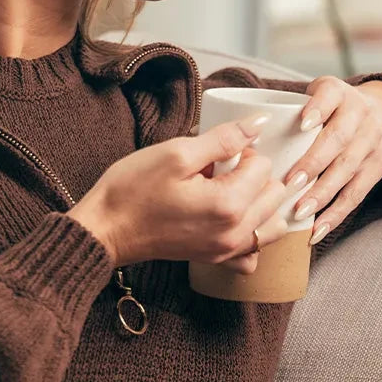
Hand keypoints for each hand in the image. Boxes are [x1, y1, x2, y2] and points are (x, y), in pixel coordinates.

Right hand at [67, 116, 289, 270]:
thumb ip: (223, 139)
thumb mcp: (176, 153)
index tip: (215, 152)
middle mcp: (235, 233)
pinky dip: (252, 232)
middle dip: (253, 175)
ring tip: (228, 190)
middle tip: (219, 169)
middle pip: (274, 194)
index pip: (264, 166)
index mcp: (228, 204)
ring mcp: (227, 251)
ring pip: (272, 223)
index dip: (242, 150)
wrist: (106, 229)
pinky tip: (231, 218)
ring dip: (259, 202)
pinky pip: (254, 250)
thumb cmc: (133, 190)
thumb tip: (258, 123)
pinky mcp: (216, 258)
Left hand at [283, 77, 381, 245]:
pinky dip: (336, 215)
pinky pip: (357, 194)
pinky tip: (317, 231)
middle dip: (315, 163)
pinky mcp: (379, 167)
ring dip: (323, 194)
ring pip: (348, 170)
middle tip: (291, 182)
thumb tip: (241, 136)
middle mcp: (361, 115)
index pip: (330, 94)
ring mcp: (373, 142)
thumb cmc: (333, 109)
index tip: (302, 124)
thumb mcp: (316, 95)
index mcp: (340, 93)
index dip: (318, 108)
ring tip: (300, 211)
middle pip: (339, 139)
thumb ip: (287, 109)